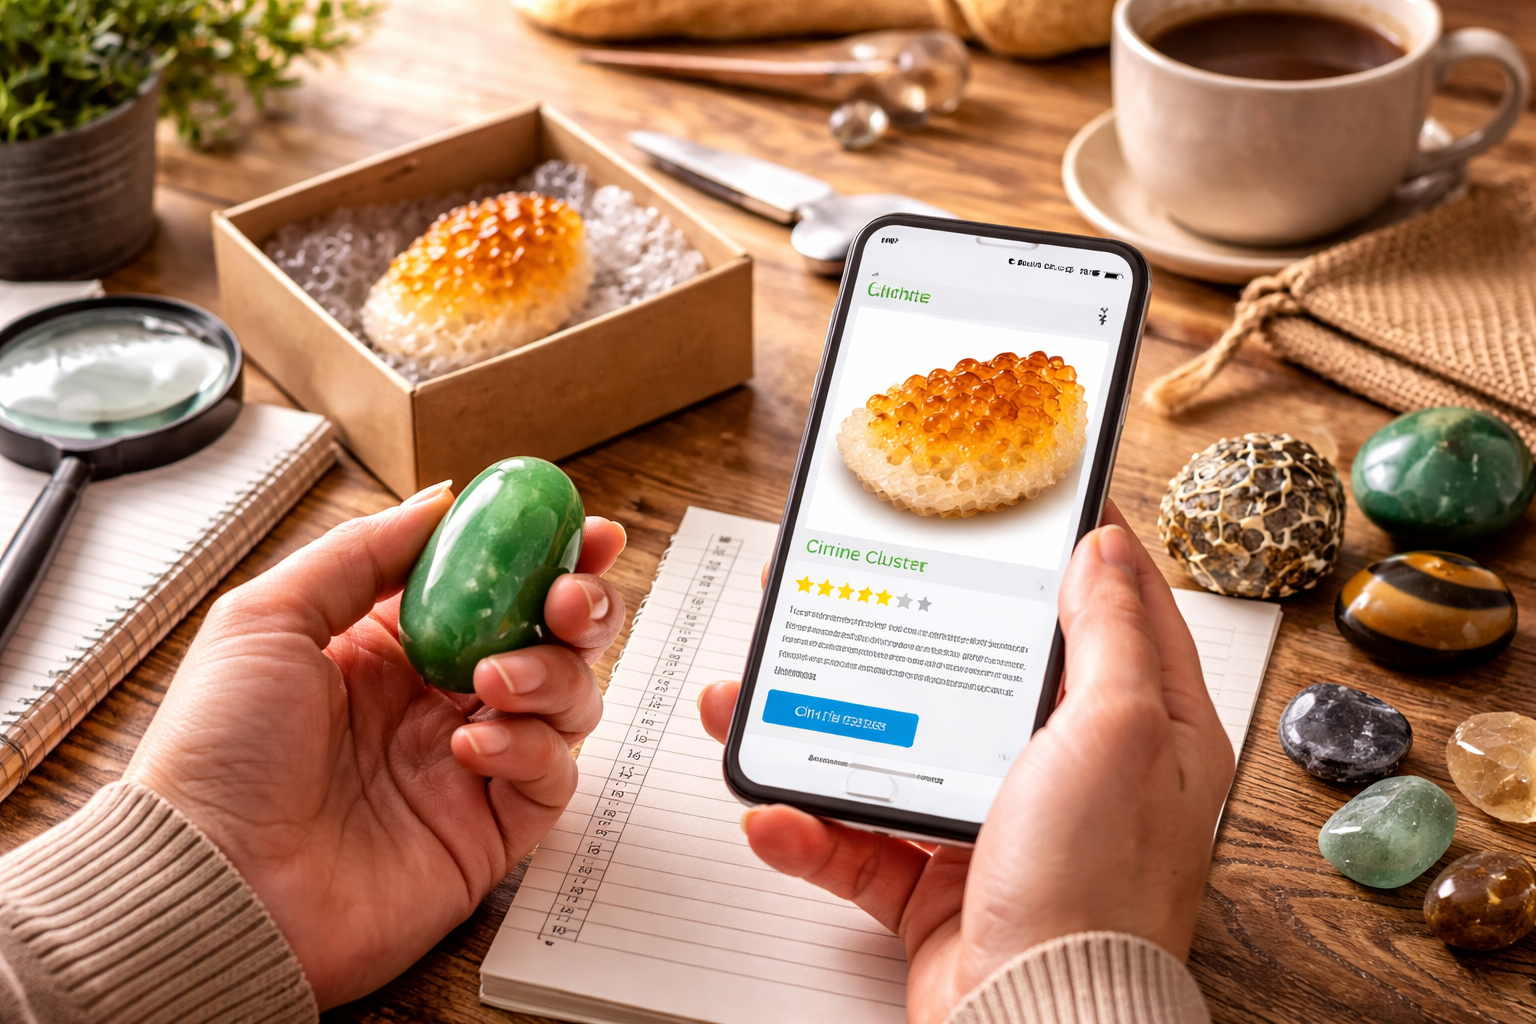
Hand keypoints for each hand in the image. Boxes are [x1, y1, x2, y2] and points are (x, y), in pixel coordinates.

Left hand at [124, 483, 626, 1007]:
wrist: (213, 881)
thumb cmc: (216, 753)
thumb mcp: (268, 617)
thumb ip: (363, 552)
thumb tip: (443, 502)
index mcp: (392, 645)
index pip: (493, 587)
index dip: (547, 555)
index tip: (583, 530)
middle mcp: (439, 701)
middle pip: (552, 640)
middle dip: (580, 609)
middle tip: (565, 601)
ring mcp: (470, 766)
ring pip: (570, 702)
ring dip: (552, 674)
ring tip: (492, 680)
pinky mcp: (489, 831)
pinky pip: (552, 778)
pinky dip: (529, 750)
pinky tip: (471, 749)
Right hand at [698, 502, 1232, 1022]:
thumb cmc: (1096, 889)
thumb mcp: (1117, 730)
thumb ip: (1107, 632)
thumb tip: (1105, 547)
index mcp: (1140, 728)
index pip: (1111, 609)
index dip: (1070, 548)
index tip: (1019, 505)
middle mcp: (1072, 772)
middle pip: (979, 672)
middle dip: (905, 629)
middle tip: (846, 584)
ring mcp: (1000, 826)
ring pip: (900, 749)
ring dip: (822, 724)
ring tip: (756, 690)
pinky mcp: (938, 882)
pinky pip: (860, 840)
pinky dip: (811, 829)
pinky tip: (772, 810)